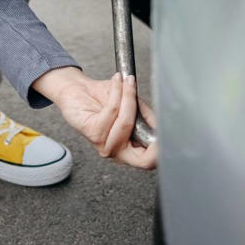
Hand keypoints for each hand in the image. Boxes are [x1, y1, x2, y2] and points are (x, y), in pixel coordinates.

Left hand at [32, 67, 157, 168]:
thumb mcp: (134, 107)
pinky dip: (118, 92)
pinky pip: (113, 111)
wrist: (77, 88)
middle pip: (144, 160)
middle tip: (159, 118)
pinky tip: (117, 82)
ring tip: (126, 83)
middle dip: (154, 139)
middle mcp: (117, 152)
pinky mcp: (93, 132)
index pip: (150, 162)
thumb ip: (146, 119)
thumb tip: (160, 124)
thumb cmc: (103, 98)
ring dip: (128, 97)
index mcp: (129, 149)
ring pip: (127, 123)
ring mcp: (104, 145)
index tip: (168, 131)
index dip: (162, 152)